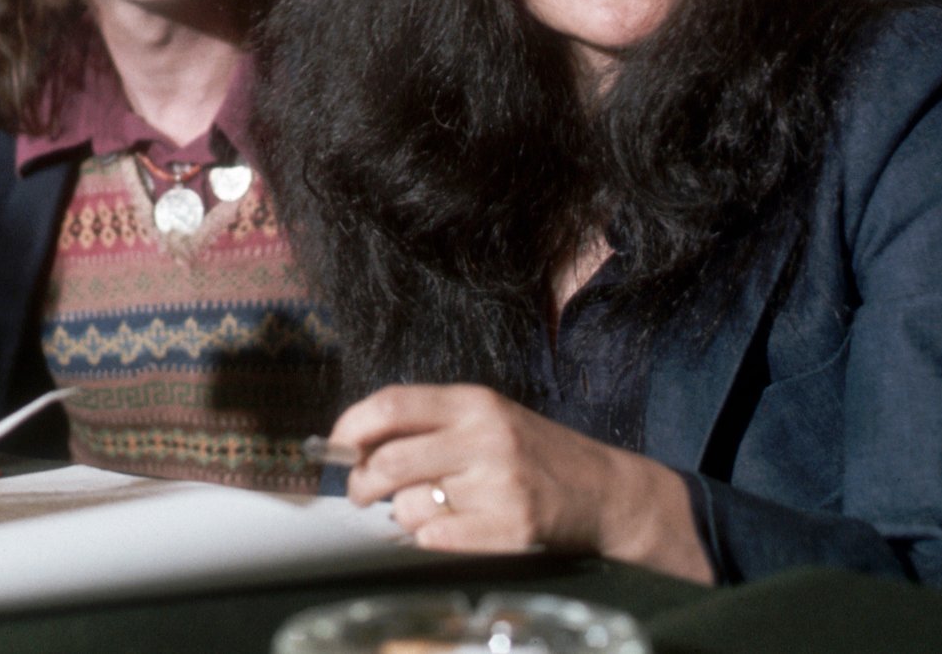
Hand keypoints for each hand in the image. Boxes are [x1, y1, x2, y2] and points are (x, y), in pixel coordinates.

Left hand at [331, 383, 710, 582]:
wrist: (606, 493)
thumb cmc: (533, 456)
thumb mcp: (486, 420)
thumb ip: (428, 425)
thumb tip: (352, 444)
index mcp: (474, 402)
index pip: (391, 403)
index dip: (350, 427)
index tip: (335, 446)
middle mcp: (485, 437)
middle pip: (388, 461)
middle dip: (361, 484)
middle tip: (361, 493)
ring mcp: (499, 484)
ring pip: (407, 506)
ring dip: (401, 516)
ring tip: (425, 510)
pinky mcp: (510, 528)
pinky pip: (435, 540)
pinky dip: (428, 540)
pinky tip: (449, 530)